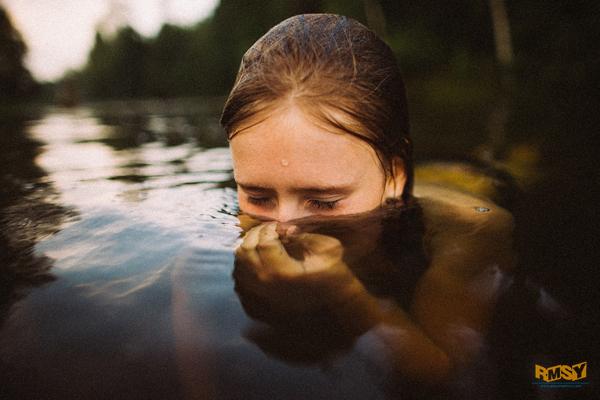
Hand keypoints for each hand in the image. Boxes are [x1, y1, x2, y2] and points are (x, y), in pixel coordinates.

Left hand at [233, 222, 361, 321]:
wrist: (336, 317)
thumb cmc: (336, 282)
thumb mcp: (329, 253)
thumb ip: (305, 236)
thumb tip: (286, 230)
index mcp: (283, 272)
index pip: (265, 241)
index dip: (270, 228)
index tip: (279, 226)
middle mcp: (265, 287)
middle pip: (246, 251)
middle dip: (256, 235)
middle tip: (268, 230)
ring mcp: (257, 300)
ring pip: (238, 266)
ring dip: (247, 249)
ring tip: (262, 244)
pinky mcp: (255, 309)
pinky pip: (239, 283)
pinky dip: (244, 268)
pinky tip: (258, 263)